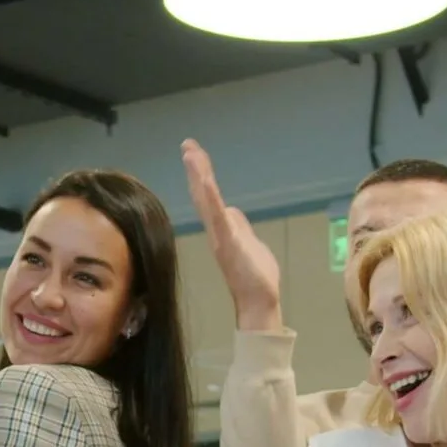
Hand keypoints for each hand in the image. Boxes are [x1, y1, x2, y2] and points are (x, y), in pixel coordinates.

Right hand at [182, 139, 282, 332]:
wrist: (259, 301)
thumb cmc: (256, 277)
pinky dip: (210, 197)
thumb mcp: (250, 243)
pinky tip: (205, 180)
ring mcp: (221, 236)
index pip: (209, 197)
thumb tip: (231, 210)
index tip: (194, 153)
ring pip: (207, 201)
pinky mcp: (228, 242)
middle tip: (187, 145)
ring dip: (199, 177)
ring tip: (191, 155)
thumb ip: (240, 226)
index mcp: (222, 230)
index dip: (201, 175)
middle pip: (203, 194)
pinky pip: (217, 216)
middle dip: (196, 169)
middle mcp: (217, 231)